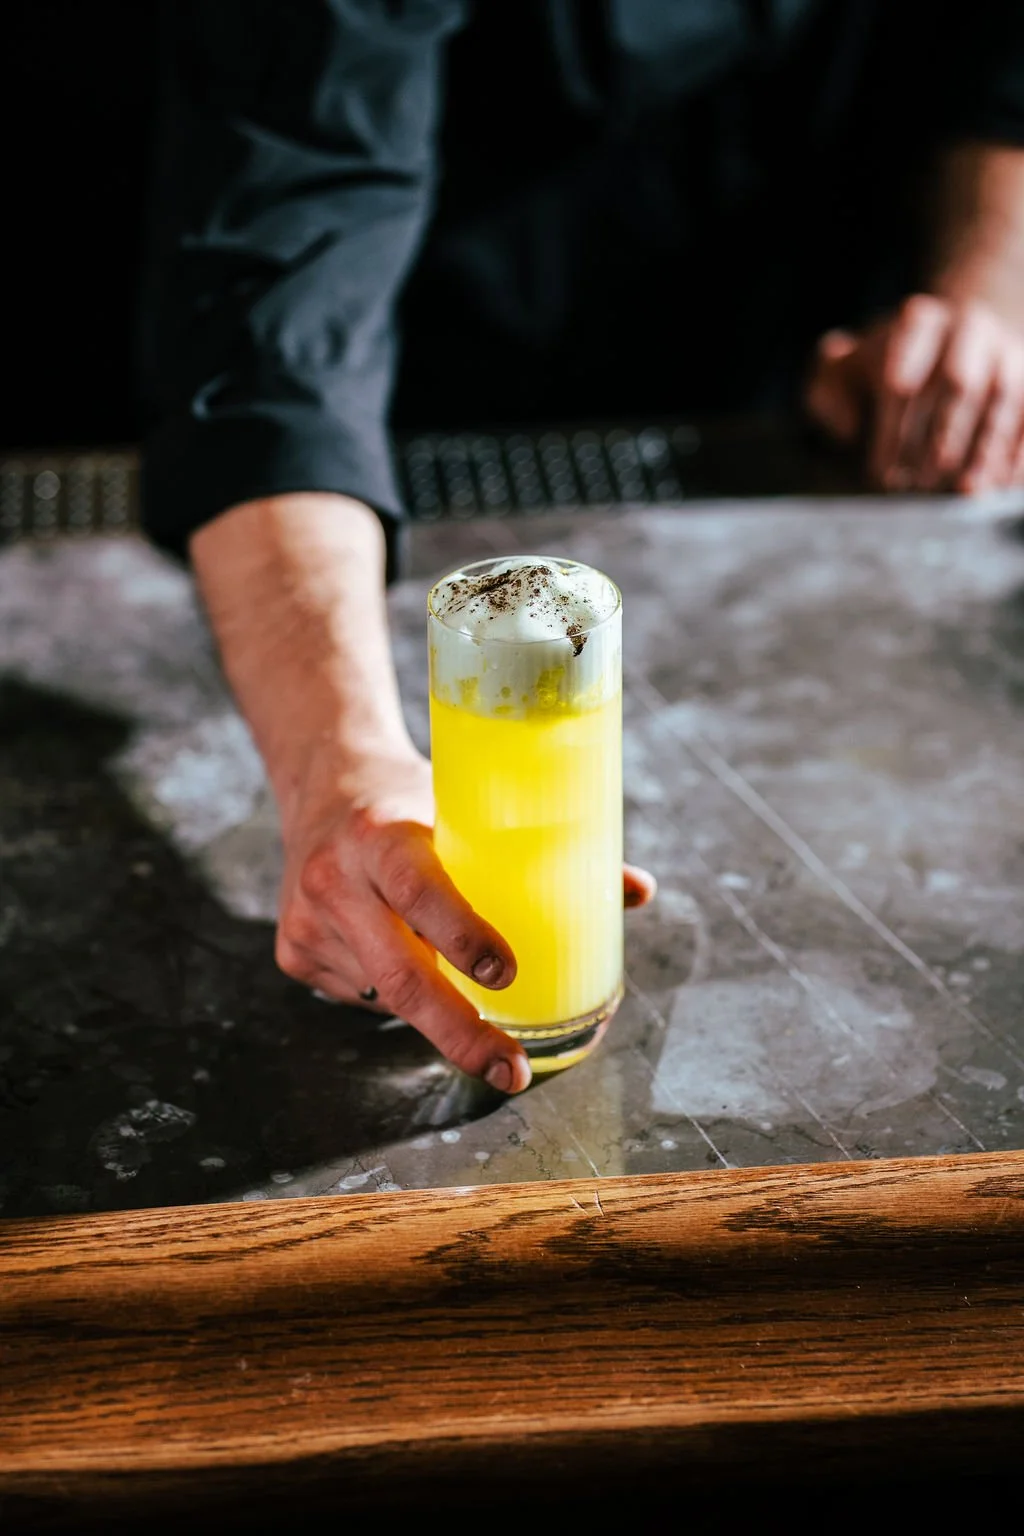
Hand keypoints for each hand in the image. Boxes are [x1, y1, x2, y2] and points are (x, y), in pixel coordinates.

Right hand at [275, 747, 655, 1092]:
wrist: (320, 786)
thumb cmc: (412, 798)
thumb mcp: (465, 804)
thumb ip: (542, 851)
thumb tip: (637, 891)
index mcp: (380, 834)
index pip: (419, 890)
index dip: (462, 935)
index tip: (506, 974)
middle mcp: (334, 879)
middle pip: (400, 975)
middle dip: (461, 1032)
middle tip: (511, 1069)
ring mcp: (306, 921)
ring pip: (385, 994)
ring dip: (437, 1008)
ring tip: (467, 993)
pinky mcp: (293, 953)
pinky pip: (361, 995)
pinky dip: (396, 993)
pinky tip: (403, 955)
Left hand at [805, 295, 1023, 494]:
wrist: (951, 344)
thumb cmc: (883, 371)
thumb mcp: (843, 373)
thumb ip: (826, 391)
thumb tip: (845, 423)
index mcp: (915, 323)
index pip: (901, 380)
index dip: (891, 433)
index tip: (879, 474)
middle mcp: (966, 327)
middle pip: (956, 383)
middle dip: (939, 439)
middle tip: (921, 484)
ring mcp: (1005, 348)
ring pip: (1003, 396)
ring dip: (984, 449)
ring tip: (964, 492)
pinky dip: (1016, 451)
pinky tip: (1000, 486)